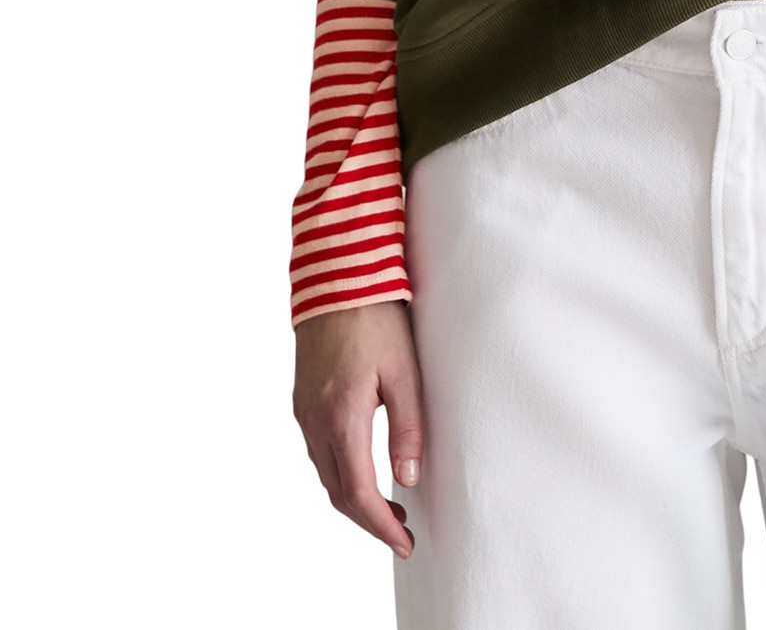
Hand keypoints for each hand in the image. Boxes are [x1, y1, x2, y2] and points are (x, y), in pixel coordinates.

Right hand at [293, 300, 423, 555]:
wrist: (337, 277)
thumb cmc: (376, 318)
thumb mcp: (404, 372)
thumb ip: (408, 428)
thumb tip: (409, 478)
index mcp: (342, 417)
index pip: (358, 492)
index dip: (381, 525)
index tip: (404, 542)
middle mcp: (315, 421)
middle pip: (337, 493)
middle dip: (368, 519)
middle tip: (401, 531)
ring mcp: (304, 412)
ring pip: (324, 474)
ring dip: (354, 498)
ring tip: (389, 506)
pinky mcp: (303, 401)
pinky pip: (318, 452)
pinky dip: (340, 473)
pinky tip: (363, 470)